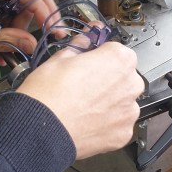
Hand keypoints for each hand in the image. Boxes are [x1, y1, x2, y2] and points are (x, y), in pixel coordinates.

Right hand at [20, 40, 142, 159]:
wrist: (41, 131)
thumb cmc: (48, 94)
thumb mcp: (61, 58)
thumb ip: (81, 45)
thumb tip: (86, 38)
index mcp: (120, 59)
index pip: (117, 51)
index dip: (101, 57)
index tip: (90, 63)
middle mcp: (131, 84)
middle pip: (123, 77)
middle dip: (108, 80)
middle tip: (83, 86)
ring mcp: (129, 111)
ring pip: (122, 101)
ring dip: (109, 102)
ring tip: (84, 106)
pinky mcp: (123, 133)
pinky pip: (119, 124)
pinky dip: (107, 123)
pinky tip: (88, 121)